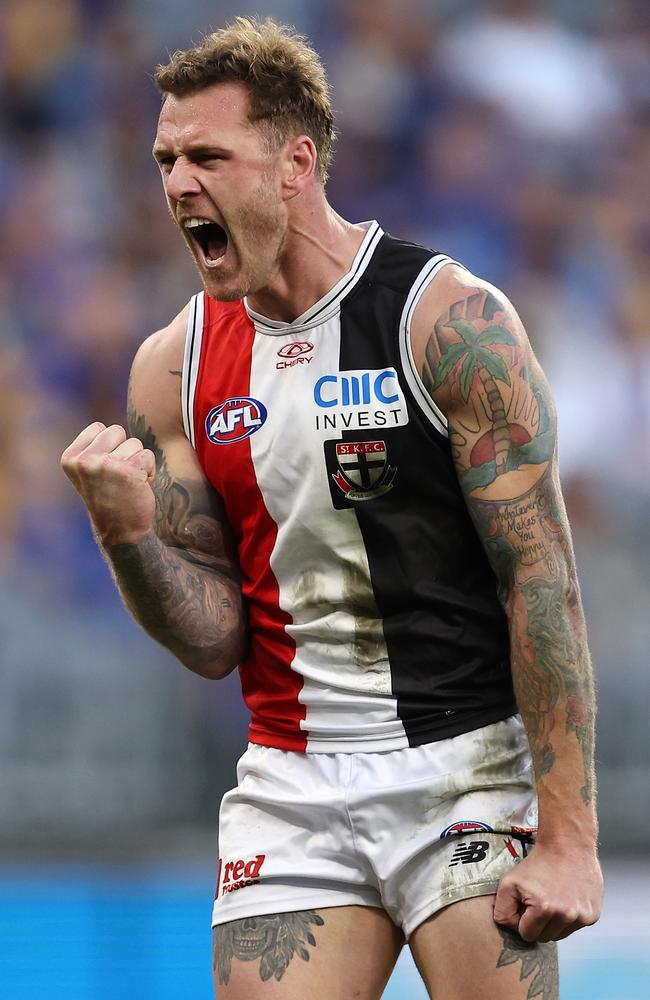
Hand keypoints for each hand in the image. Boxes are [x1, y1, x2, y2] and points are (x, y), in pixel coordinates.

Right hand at [61, 421, 156, 545]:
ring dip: (137, 462)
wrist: (121, 531)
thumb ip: (93, 448)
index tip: (105, 469)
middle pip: (117, 431)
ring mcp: (105, 465)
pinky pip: (147, 456)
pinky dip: (148, 470)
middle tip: (119, 476)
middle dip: (124, 450)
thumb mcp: (89, 471)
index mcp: (71, 458)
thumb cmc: (109, 497)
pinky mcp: (128, 471)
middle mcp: (85, 460)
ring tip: (128, 483)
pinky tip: (138, 487)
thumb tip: (104, 427)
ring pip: (135, 443)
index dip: (109, 446)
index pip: (98, 427)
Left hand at [493, 844, 602, 942]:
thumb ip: (502, 909)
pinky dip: (568, 918)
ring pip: (560, 935)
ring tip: (552, 900)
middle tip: (538, 901)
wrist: (567, 845)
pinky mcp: (593, 915)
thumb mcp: (509, 882)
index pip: (527, 935)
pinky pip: (574, 928)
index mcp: (544, 909)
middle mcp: (566, 916)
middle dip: (538, 923)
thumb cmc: (538, 863)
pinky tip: (566, 899)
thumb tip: (509, 928)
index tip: (525, 905)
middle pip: (545, 938)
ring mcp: (582, 917)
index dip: (522, 921)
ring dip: (554, 923)